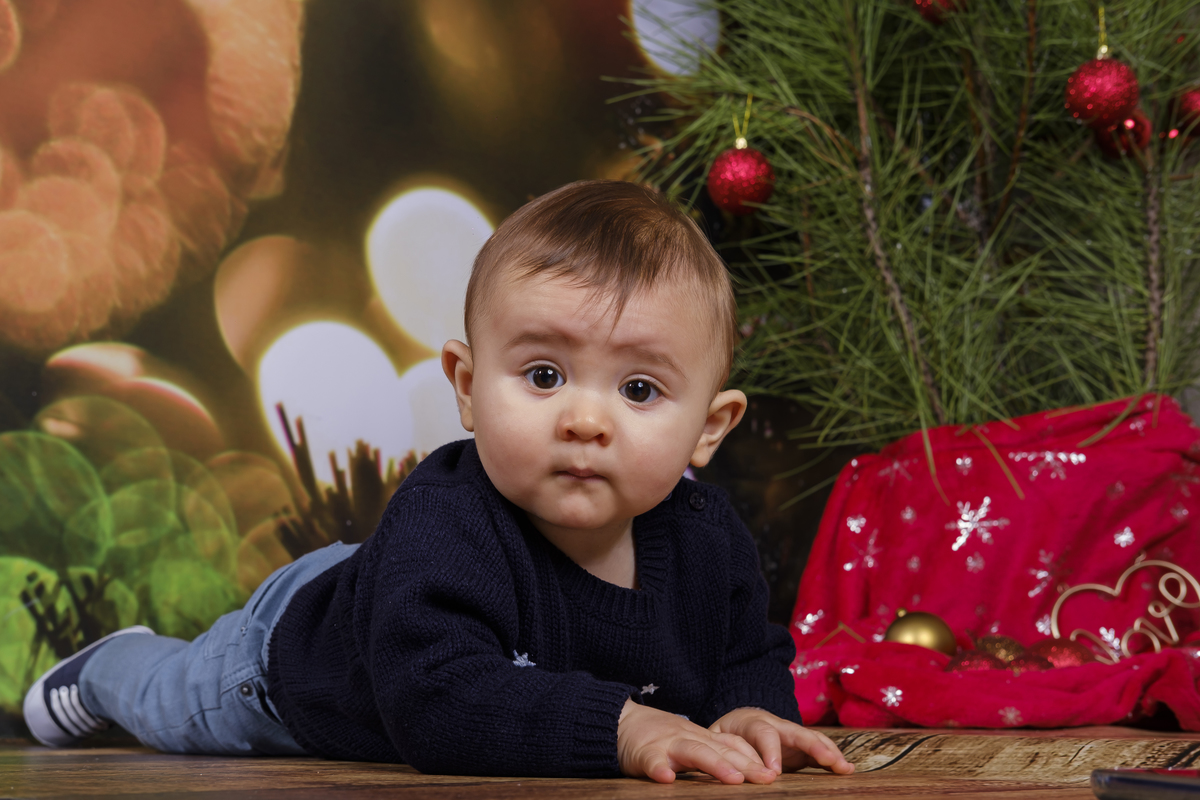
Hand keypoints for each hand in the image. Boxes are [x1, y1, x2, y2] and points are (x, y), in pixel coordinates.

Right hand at [616, 699, 779, 784]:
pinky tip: (666, 779)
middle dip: (745, 765)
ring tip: (734, 780)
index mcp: (701, 737)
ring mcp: (666, 744)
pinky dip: (659, 768)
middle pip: (721, 750)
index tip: (773, 773)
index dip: (753, 758)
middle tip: (767, 779)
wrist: (621, 722)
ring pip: (693, 752)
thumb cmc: (658, 736)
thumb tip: (745, 772)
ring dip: (715, 765)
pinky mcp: (643, 753)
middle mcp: (688, 738)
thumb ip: (713, 752)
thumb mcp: (690, 741)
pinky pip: (652, 761)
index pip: (732, 745)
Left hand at [709, 707, 854, 775]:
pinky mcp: (801, 746)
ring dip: (829, 752)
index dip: (770, 751)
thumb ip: (721, 750)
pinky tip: (847, 770)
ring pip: (812, 739)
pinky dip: (832, 758)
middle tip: (829, 761)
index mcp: (752, 722)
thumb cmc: (725, 735)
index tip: (774, 773)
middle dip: (814, 745)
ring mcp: (791, 734)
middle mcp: (776, 724)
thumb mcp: (716, 740)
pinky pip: (819, 750)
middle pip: (797, 731)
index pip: (763, 733)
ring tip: (845, 768)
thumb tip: (722, 768)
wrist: (739, 721)